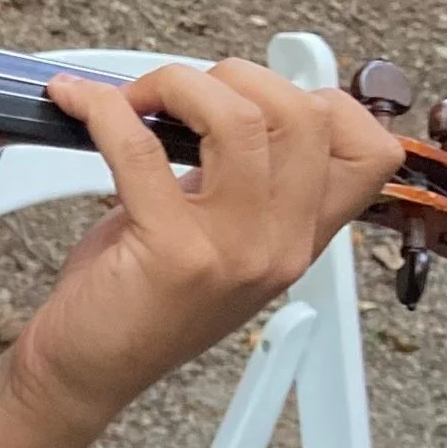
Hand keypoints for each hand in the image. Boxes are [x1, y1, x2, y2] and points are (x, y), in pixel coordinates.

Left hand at [4, 62, 403, 447]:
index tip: (249, 98)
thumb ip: (240, 180)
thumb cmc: (140, 296)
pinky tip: (76, 102)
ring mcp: (235, 251)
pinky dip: (103, 109)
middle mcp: (282, 246)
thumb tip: (220, 96)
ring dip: (176, 84)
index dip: (317, 99)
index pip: (370, 151)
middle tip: (172, 94)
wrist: (87, 370)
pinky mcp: (172, 253)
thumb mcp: (216, 237)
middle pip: (305, 116)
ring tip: (132, 99)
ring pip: (238, 120)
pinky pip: (140, 148)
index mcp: (300, 238)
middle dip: (234, 77)